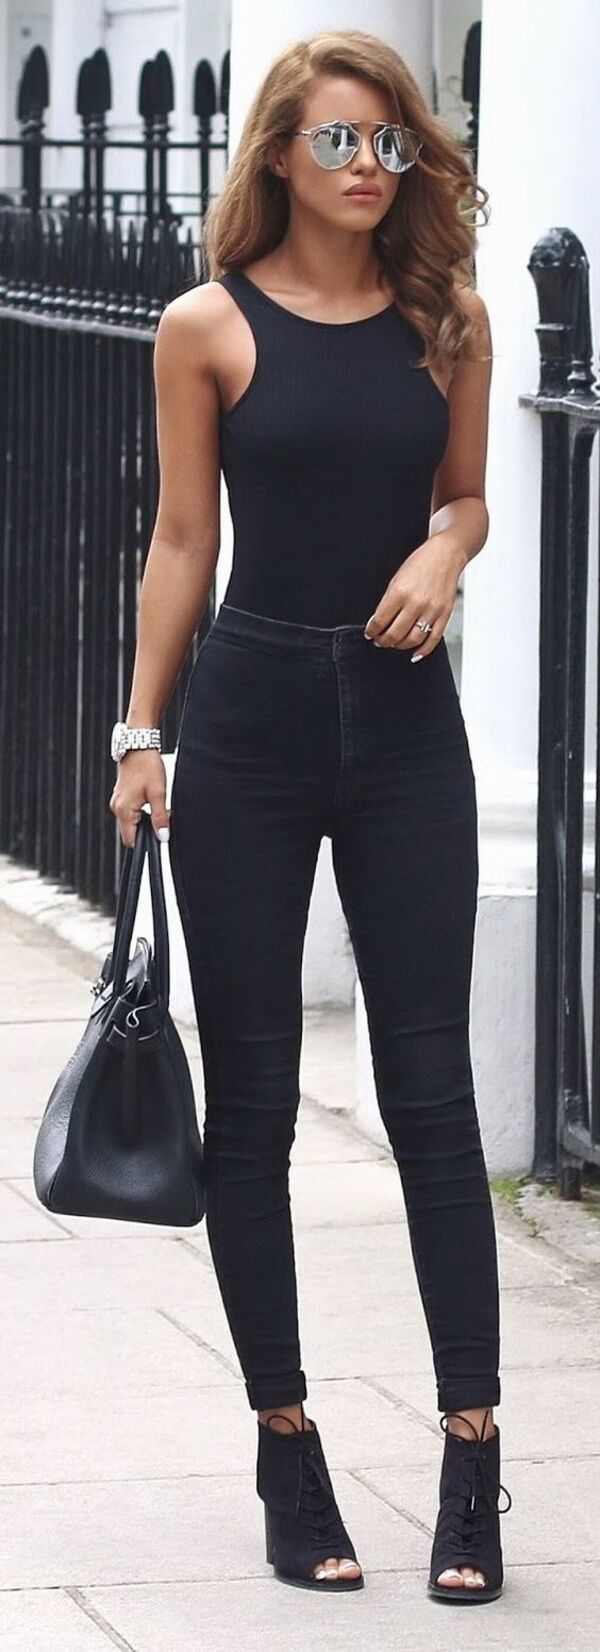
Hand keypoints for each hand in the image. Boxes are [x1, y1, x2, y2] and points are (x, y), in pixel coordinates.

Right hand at [109, 750, 170, 848]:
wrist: (138, 746)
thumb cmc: (146, 766)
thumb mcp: (158, 794)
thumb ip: (160, 818)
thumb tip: (163, 836)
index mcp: (123, 810)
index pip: (131, 841)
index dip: (146, 842)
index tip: (159, 834)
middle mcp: (116, 807)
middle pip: (131, 832)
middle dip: (148, 829)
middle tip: (163, 815)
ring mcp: (117, 801)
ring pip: (132, 822)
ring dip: (146, 819)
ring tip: (157, 804)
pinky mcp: (121, 796)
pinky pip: (131, 812)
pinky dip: (142, 811)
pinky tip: (151, 800)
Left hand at [363, 533, 465, 658]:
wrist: (446, 554)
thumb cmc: (420, 563)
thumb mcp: (396, 579)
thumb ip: (388, 601)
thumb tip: (378, 622)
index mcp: (400, 592)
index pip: (380, 621)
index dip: (371, 631)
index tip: (369, 633)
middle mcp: (416, 603)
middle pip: (394, 634)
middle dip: (382, 641)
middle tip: (379, 641)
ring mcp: (432, 610)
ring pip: (412, 640)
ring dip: (399, 646)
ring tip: (393, 644)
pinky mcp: (444, 615)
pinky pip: (433, 639)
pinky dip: (422, 651)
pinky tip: (414, 654)